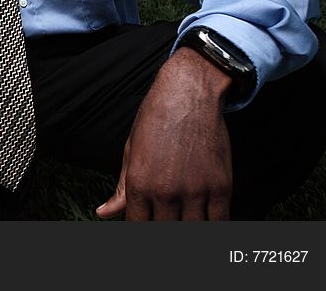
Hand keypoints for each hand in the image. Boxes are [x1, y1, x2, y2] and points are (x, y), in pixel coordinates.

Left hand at [96, 47, 233, 219]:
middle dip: (163, 228)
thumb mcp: (131, 152)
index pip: (137, 227)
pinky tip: (205, 220)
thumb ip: (121, 189)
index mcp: (139, 185)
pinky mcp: (221, 187)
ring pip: (193, 231)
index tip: (146, 225)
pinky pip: (219, 223)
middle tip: (166, 220)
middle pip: (165, 231)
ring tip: (183, 219)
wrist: (187, 94)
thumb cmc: (156, 119)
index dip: (140, 231)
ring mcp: (195, 192)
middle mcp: (166, 192)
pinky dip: (212, 225)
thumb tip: (104, 213)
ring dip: (187, 227)